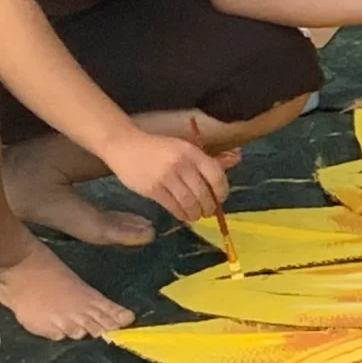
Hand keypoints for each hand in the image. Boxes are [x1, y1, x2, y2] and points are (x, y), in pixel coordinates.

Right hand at [106, 129, 233, 223]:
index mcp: (192, 152)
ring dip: (196, 214)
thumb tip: (235, 161)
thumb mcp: (183, 148)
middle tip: (208, 212)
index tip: (220, 199)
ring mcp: (166, 177)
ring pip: (189, 203)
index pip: (216, 176)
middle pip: (203, 193)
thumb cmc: (158, 149)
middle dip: (209, 207)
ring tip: (196, 215)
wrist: (125, 146)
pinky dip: (182, 215)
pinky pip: (173, 207)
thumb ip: (205, 159)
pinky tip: (183, 215)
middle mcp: (181, 164)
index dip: (222, 191)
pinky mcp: (153, 189)